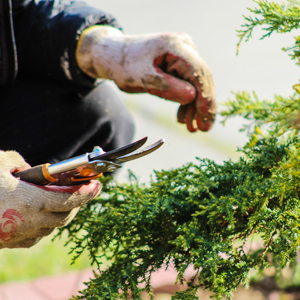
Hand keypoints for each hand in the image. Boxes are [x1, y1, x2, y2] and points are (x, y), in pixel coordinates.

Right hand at [0, 151, 100, 248]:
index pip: (71, 199)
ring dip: (61, 214)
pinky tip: (40, 214)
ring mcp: (20, 235)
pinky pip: (37, 236)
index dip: (88, 193)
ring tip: (63, 200)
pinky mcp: (10, 243)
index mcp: (31, 201)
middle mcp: (30, 222)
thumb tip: (30, 168)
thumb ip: (20, 163)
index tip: (98, 184)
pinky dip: (45, 225)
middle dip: (77, 203)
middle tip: (83, 190)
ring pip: (52, 227)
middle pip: (66, 216)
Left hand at [76, 26, 215, 131]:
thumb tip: (193, 97)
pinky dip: (186, 102)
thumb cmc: (125, 65)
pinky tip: (183, 117)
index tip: (206, 117)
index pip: (198, 72)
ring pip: (196, 84)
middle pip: (201, 78)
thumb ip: (168, 87)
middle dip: (203, 105)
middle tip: (203, 129)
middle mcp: (184, 47)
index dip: (205, 96)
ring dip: (194, 107)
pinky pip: (188, 84)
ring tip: (192, 128)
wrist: (114, 56)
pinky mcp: (179, 64)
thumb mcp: (143, 79)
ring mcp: (183, 55)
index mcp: (175, 46)